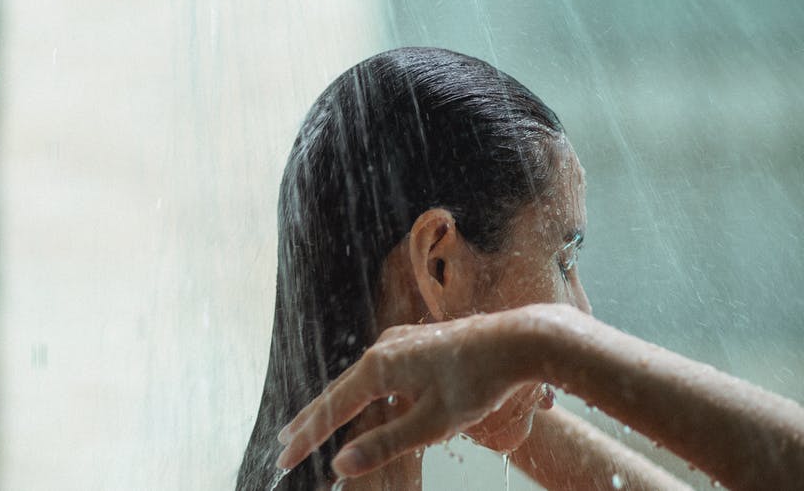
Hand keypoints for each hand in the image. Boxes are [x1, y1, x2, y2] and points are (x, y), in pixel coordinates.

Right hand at [274, 310, 537, 478]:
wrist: (519, 339)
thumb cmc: (478, 382)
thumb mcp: (432, 423)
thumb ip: (385, 443)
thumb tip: (342, 462)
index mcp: (380, 367)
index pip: (332, 409)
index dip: (308, 437)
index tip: (284, 458)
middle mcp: (383, 348)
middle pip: (338, 390)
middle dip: (311, 419)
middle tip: (285, 442)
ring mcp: (399, 341)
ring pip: (357, 378)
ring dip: (335, 403)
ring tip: (315, 422)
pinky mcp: (416, 342)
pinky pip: (377, 369)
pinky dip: (360, 390)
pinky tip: (363, 398)